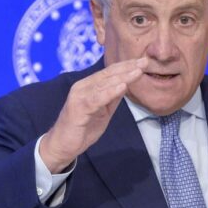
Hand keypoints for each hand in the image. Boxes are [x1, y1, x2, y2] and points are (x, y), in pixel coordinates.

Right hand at [39, 57, 147, 172]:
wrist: (62, 146)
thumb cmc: (83, 128)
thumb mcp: (103, 111)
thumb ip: (112, 98)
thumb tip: (126, 84)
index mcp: (88, 86)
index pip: (110, 72)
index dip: (127, 66)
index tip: (144, 62)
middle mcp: (82, 87)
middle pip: (108, 74)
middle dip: (128, 67)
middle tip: (145, 61)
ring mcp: (79, 96)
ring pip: (103, 83)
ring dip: (122, 77)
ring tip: (138, 71)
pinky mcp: (77, 108)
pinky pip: (96, 98)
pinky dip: (110, 92)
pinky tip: (122, 87)